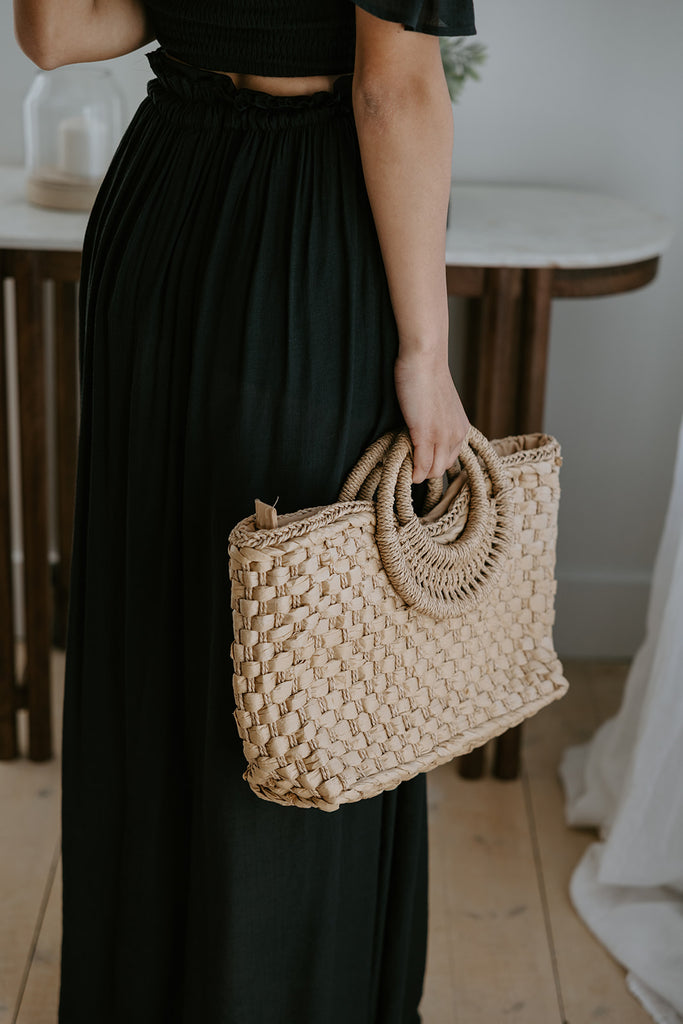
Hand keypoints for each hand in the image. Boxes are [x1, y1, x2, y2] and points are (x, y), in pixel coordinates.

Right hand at [394, 347, 470, 483]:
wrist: (425, 357)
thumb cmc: (426, 375)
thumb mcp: (438, 404)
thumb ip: (435, 422)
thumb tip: (419, 435)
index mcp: (461, 428)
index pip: (448, 460)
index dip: (431, 463)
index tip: (416, 459)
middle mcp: (457, 435)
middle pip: (441, 468)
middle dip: (424, 470)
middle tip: (406, 461)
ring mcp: (442, 437)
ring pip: (432, 471)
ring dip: (417, 473)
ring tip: (402, 462)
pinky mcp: (426, 434)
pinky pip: (421, 465)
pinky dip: (412, 472)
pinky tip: (402, 468)